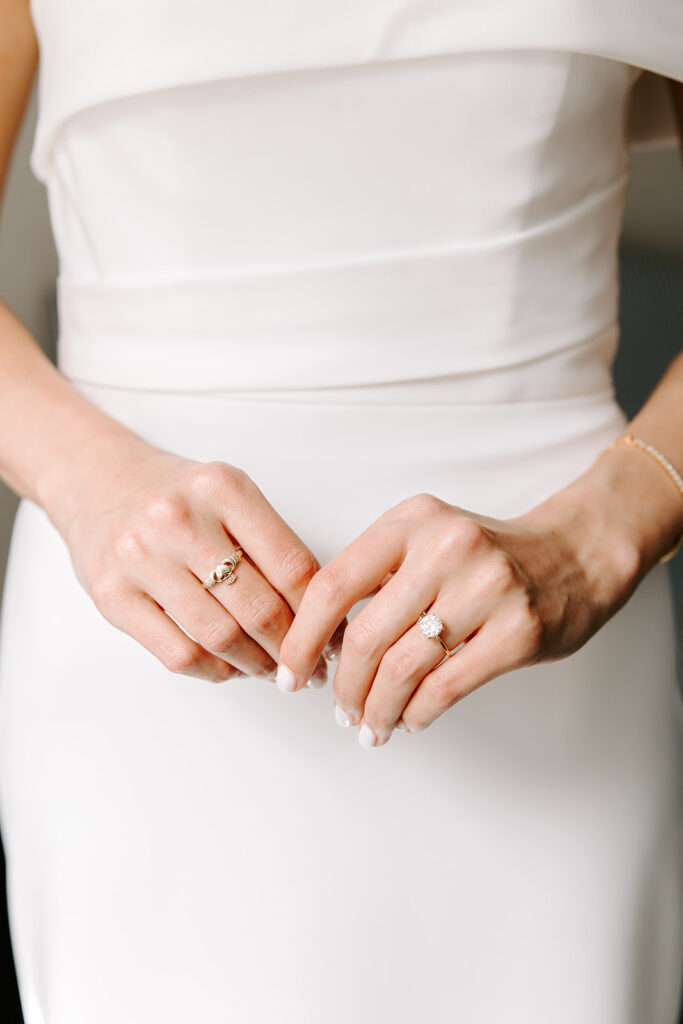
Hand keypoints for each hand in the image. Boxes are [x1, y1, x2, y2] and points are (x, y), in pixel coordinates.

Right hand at [57, 438, 328, 684]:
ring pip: (220, 637)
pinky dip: (214, 671)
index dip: (322, 616)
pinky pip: (178, 654)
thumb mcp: (231, 498)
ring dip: (256, 666)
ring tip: (271, 670)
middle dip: (293, 651)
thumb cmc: (180, 499)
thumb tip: (324, 619)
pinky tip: (229, 667)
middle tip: (309, 669)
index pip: (293, 567)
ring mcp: (140, 557)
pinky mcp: (112, 595)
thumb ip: (273, 547)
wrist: (100, 482)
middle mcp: (179, 518)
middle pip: (259, 608)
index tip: (334, 640)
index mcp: (223, 488)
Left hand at [277, 487, 641, 744]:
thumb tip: (321, 646)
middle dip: (343, 687)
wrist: (575, 555)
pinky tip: (409, 720)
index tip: (291, 674)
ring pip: (403, 669)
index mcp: (412, 520)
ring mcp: (487, 588)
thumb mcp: (426, 538)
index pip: (333, 585)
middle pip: (366, 637)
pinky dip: (416, 713)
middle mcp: (446, 547)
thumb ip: (378, 577)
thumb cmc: (486, 556)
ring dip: (377, 710)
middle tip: (340, 711)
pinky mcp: (517, 630)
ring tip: (370, 726)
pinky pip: (446, 687)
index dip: (303, 638)